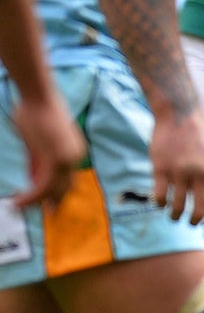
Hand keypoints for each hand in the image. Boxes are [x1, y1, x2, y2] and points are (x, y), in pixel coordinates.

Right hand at [10, 87, 82, 209]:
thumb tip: (35, 175)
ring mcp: (67, 159)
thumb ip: (38, 160)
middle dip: (53, 202)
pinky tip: (18, 201)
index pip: (68, 180)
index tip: (51, 205)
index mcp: (74, 152)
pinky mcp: (55, 159)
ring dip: (35, 201)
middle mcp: (75, 157)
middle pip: (64, 188)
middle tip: (46, 214)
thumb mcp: (38, 142)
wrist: (38, 97)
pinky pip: (42, 186)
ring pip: (52, 190)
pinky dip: (30, 196)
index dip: (59, 194)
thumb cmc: (36, 113)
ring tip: (19, 207)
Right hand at [152, 109, 203, 225]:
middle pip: (200, 211)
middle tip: (190, 223)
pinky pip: (160, 197)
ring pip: (177, 208)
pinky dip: (160, 205)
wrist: (180, 116)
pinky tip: (161, 203)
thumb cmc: (201, 139)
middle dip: (195, 223)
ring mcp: (181, 172)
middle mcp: (202, 174)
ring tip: (174, 216)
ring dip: (175, 217)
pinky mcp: (161, 169)